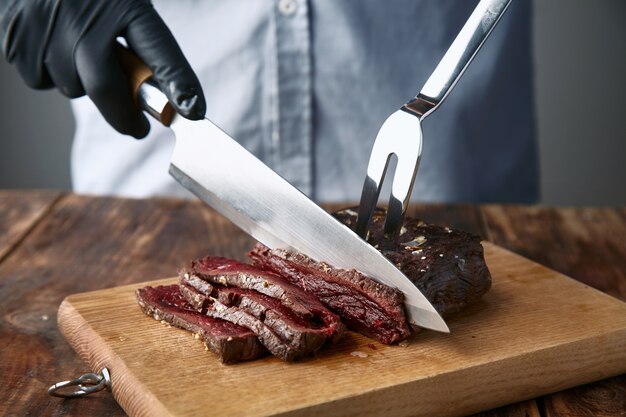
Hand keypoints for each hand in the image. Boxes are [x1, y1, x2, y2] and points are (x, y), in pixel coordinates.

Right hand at [0, 0, 205, 137]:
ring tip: (80, 53)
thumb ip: (144, 43)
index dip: (177, 83)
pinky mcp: (18, 39)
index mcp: (124, 5)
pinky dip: (49, 73)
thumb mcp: (123, 5)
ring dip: (82, 84)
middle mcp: (85, 19)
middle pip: (106, 88)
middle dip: (124, 117)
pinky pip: (41, 80)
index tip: (192, 112)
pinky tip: (52, 48)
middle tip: (138, 129)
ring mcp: (49, 31)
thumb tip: (177, 98)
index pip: (158, 50)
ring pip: (73, 87)